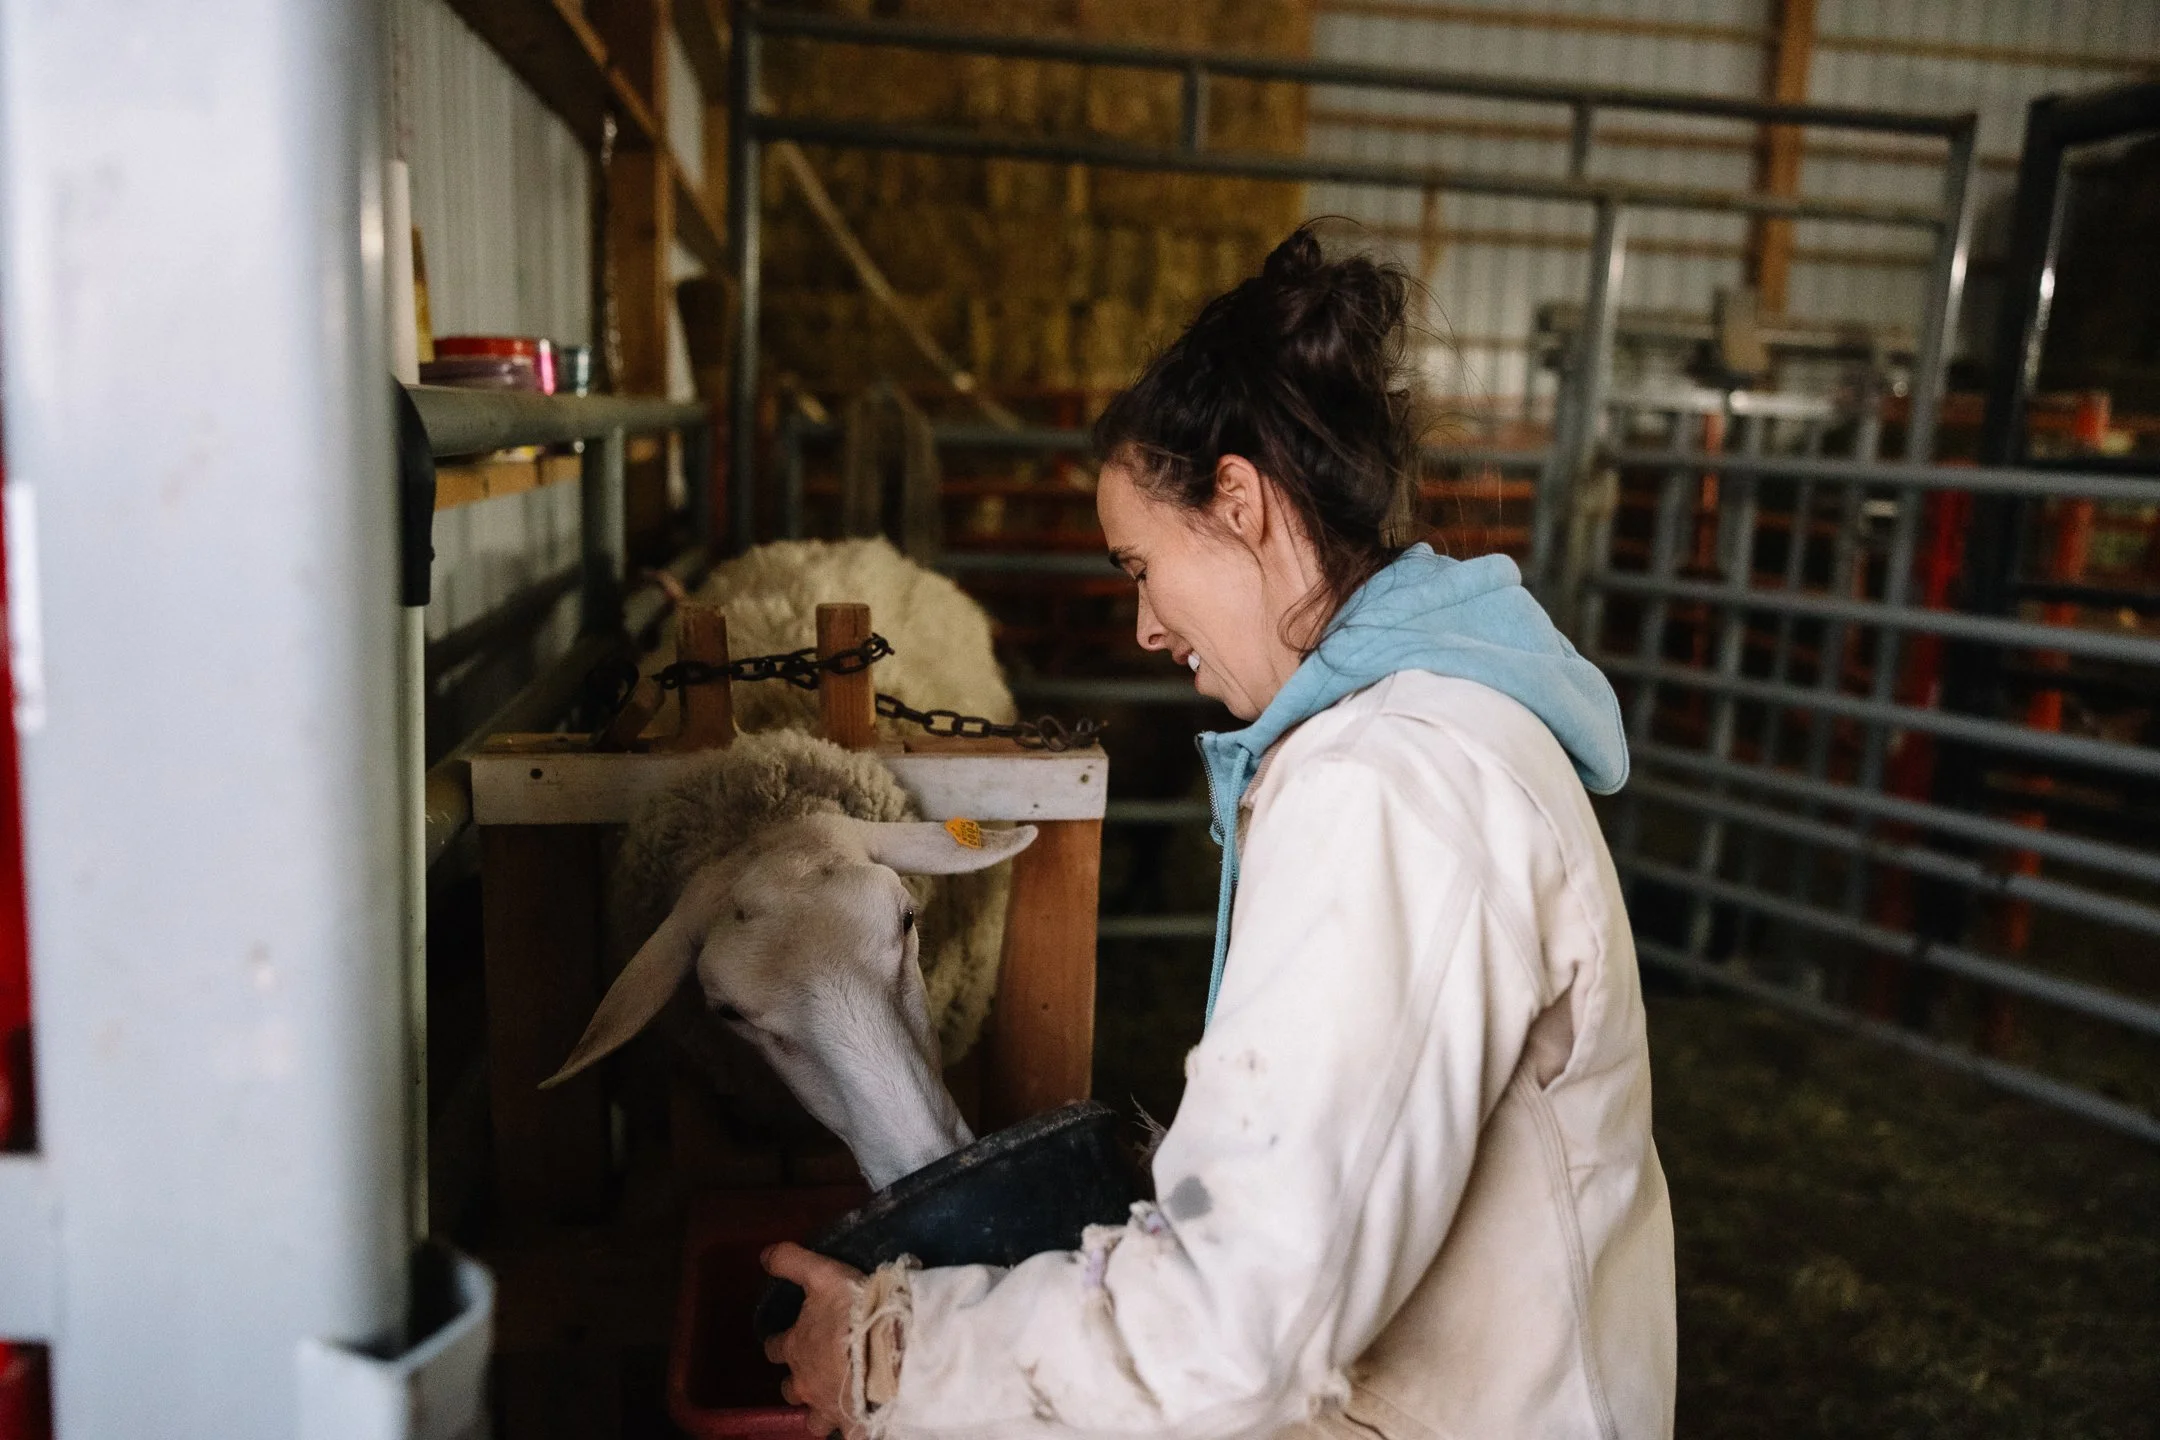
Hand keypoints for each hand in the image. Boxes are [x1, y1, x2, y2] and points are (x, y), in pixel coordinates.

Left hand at [762, 1242, 866, 1438]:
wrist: (893, 1348)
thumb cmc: (855, 1310)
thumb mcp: (822, 1274)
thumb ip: (791, 1262)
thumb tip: (763, 1255)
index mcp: (795, 1347)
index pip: (775, 1348)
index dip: (781, 1343)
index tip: (788, 1340)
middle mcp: (804, 1382)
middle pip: (790, 1389)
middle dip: (799, 1382)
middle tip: (815, 1372)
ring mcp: (827, 1408)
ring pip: (813, 1419)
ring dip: (820, 1411)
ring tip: (834, 1402)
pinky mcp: (851, 1426)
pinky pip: (846, 1435)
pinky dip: (850, 1429)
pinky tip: (860, 1421)